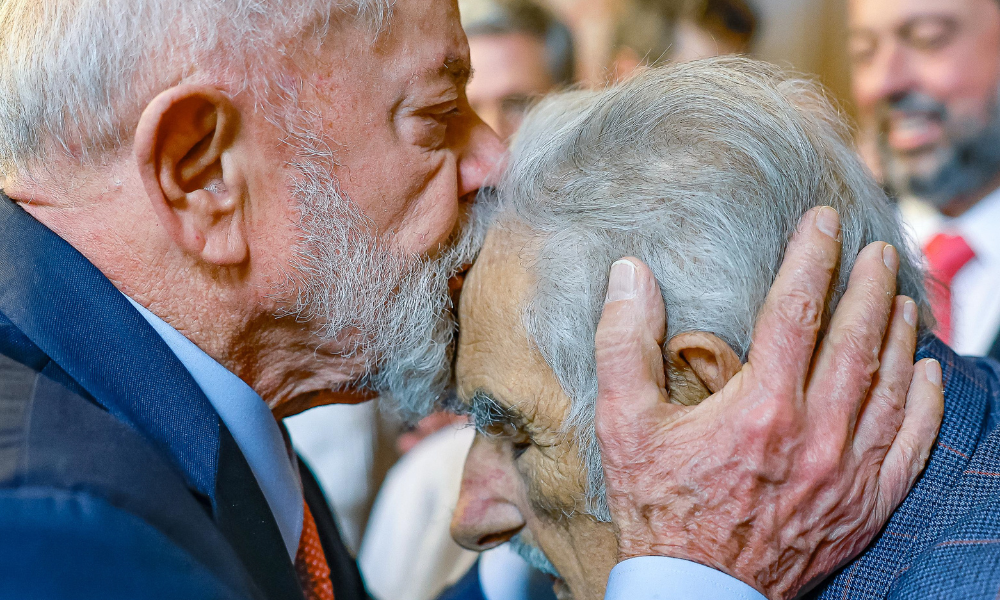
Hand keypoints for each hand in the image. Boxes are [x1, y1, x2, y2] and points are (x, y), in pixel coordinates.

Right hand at [594, 206, 943, 598]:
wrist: (696, 590)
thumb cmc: (657, 505)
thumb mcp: (623, 422)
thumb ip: (624, 342)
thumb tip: (630, 274)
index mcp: (761, 407)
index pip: (798, 310)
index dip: (813, 257)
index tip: (824, 221)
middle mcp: (817, 434)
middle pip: (857, 339)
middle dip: (869, 285)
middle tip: (876, 250)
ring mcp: (849, 471)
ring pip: (891, 385)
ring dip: (900, 333)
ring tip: (902, 295)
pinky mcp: (866, 504)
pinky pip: (912, 443)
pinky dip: (926, 402)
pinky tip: (930, 372)